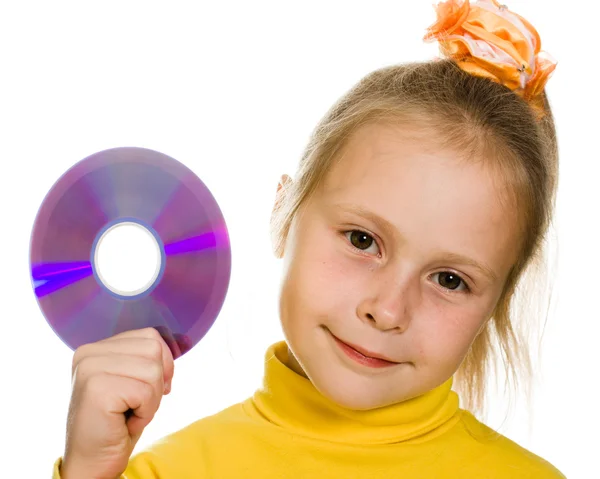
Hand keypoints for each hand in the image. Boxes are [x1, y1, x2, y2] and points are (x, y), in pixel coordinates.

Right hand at [60, 327, 174, 478]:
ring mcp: (90, 369)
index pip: (150, 336)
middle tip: (133, 406)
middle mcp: (88, 353)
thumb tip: (183, 340)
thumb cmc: (117, 424)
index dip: (161, 365)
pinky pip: (146, 392)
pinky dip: (144, 413)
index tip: (145, 391)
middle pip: (154, 350)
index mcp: (96, 348)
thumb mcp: (134, 381)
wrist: (92, 464)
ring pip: (153, 371)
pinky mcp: (96, 389)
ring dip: (150, 400)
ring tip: (128, 414)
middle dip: (155, 384)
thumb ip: (148, 357)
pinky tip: (123, 423)